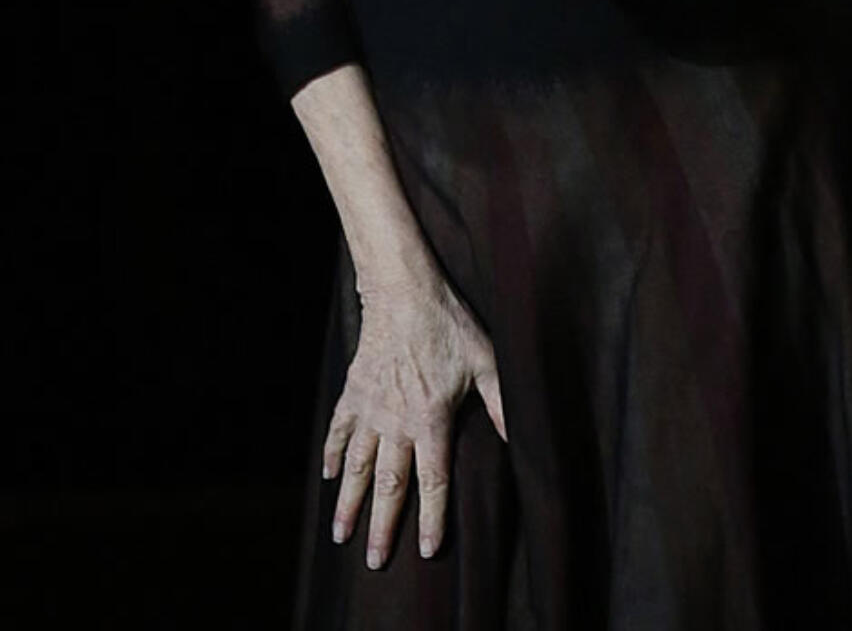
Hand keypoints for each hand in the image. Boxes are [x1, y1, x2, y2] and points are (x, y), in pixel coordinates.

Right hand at [322, 273, 506, 570]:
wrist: (403, 290)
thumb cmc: (448, 324)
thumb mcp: (486, 361)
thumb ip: (502, 404)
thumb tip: (522, 440)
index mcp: (431, 420)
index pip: (433, 482)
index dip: (433, 519)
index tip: (429, 552)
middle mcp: (396, 421)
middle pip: (388, 485)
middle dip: (382, 526)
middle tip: (373, 561)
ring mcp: (371, 407)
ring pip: (358, 465)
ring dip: (349, 501)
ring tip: (340, 534)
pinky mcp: (354, 390)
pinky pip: (339, 429)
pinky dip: (333, 453)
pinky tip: (329, 475)